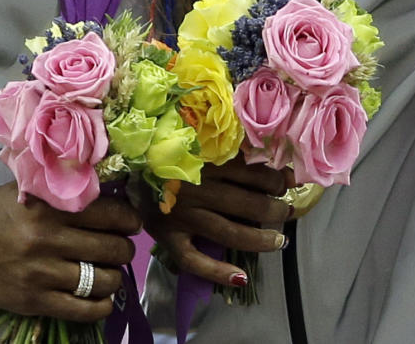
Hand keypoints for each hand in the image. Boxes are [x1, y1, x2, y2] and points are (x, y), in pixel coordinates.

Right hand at [0, 183, 141, 321]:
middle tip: (123, 247)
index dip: (128, 219)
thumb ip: (66, 191)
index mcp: (52, 208)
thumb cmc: (4, 211)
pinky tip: (103, 299)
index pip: (107, 213)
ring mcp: (43, 273)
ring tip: (111, 272)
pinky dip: (100, 306)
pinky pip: (80, 309)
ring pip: (100, 280)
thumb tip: (108, 194)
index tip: (133, 223)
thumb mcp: (34, 190)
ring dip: (114, 277)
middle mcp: (50, 241)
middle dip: (124, 248)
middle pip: (109, 248)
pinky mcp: (35, 300)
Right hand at [142, 154, 292, 288]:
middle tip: (286, 211)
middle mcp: (196, 188)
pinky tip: (241, 277)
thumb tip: (278, 161)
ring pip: (229, 233)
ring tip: (278, 241)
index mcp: (205, 157)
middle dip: (273, 209)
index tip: (287, 183)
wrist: (128, 159)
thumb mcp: (204, 137)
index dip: (275, 179)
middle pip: (246, 204)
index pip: (252, 172)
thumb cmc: (170, 144)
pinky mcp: (168, 237)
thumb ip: (237, 146)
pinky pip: (194, 260)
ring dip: (259, 239)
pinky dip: (217, 272)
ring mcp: (181, 215)